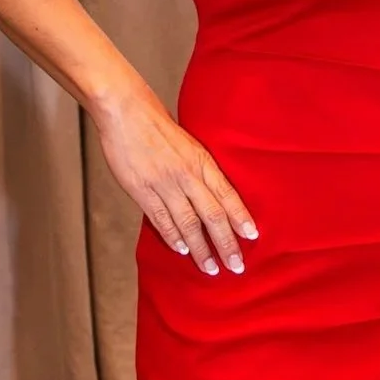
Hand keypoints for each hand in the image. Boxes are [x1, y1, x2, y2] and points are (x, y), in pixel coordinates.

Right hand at [92, 92, 256, 276]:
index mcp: (201, 159)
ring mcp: (164, 183)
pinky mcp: (142, 190)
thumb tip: (211, 194)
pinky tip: (181, 250)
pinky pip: (161, 219)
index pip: (227, 194)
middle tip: (236, 265)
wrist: (126, 111)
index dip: (241, 217)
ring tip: (210, 268)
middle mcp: (186, 174)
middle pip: (212, 214)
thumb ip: (198, 168)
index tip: (253, 236)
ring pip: (188, 223)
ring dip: (201, 249)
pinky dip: (172, 237)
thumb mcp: (188, 143)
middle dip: (226, 243)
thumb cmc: (157, 125)